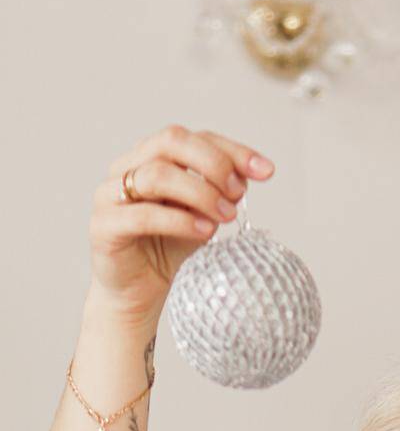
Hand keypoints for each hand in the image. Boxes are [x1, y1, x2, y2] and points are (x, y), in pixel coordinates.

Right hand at [88, 124, 274, 321]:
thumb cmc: (169, 249)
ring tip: (227, 217)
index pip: (194, 137)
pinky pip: (143, 215)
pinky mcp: (104, 226)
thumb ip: (220, 191)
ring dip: (201, 193)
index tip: (266, 171)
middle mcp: (127, 167)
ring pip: (158, 175)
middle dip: (214, 164)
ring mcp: (110, 194)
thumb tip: (248, 175)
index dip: (232, 150)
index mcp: (151, 156)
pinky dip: (180, 221)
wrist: (138, 293)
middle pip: (171, 141)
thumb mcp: (204, 215)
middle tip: (238, 193)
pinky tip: (205, 232)